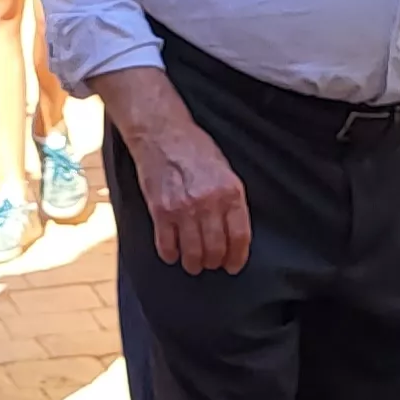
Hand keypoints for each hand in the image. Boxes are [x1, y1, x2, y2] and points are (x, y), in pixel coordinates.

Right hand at [95, 68, 248, 273]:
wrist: (162, 134)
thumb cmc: (195, 149)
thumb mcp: (225, 171)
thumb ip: (231, 201)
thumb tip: (233, 232)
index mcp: (230, 192)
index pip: (240, 237)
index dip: (237, 257)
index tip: (233, 265)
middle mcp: (209, 203)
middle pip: (216, 249)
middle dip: (214, 262)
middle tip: (211, 264)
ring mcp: (183, 208)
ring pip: (192, 252)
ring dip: (193, 263)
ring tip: (193, 264)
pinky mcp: (160, 210)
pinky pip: (167, 245)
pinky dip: (170, 254)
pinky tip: (172, 253)